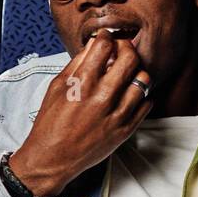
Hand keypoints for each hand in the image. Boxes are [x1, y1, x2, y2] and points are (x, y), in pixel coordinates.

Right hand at [8, 28, 152, 196]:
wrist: (52, 159)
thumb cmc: (51, 123)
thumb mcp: (56, 88)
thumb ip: (76, 64)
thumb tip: (93, 45)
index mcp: (81, 84)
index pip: (104, 46)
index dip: (106, 37)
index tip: (106, 39)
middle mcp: (101, 97)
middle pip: (130, 58)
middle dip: (126, 48)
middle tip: (120, 50)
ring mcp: (116, 115)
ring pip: (143, 79)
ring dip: (136, 72)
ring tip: (126, 74)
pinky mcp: (126, 130)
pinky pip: (146, 103)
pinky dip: (141, 95)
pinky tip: (129, 94)